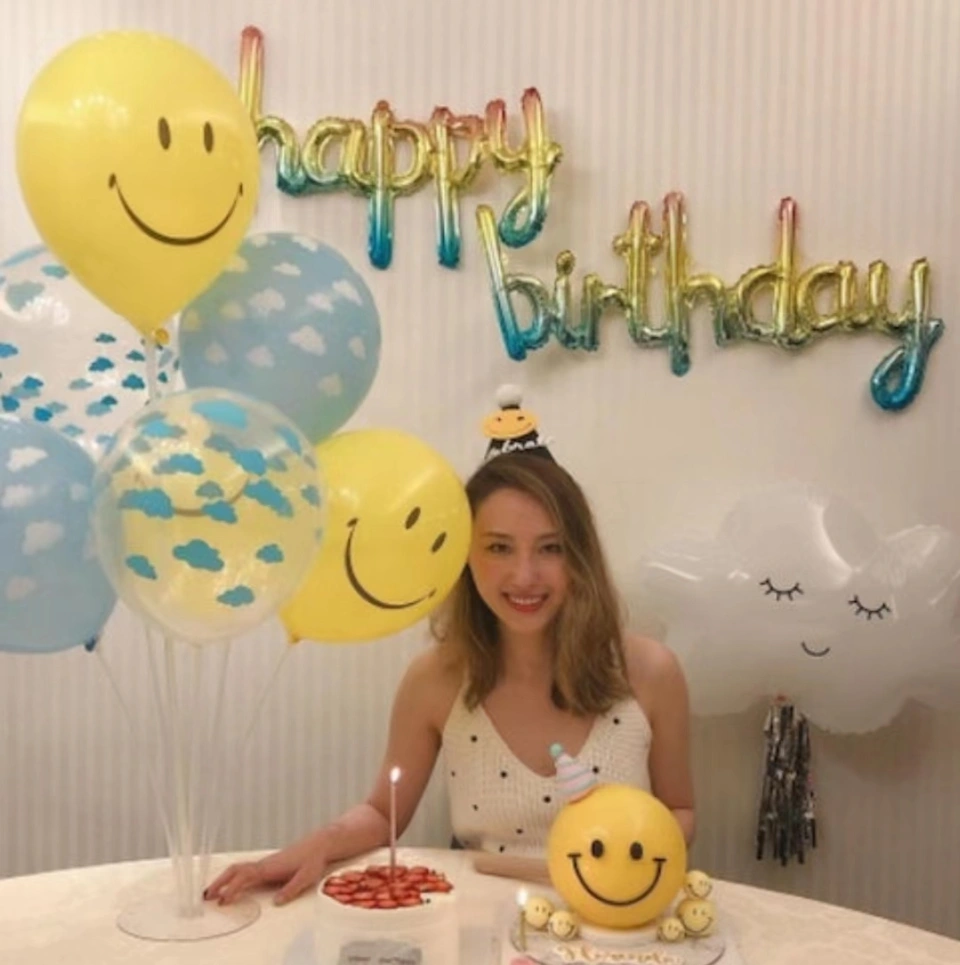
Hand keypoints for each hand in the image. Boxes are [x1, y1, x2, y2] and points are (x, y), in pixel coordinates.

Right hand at [204, 845, 328, 905]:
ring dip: (223, 880)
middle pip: (235, 871)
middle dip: (220, 882)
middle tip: (206, 897)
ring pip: (238, 870)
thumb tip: (276, 903)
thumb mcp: (306, 876)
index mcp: (270, 867)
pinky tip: (230, 887)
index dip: (233, 888)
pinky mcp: (267, 866)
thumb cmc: (313, 859)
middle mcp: (263, 865)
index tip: (223, 900)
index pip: (246, 877)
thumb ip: (291, 889)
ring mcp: (264, 864)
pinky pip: (245, 871)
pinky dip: (232, 878)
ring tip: (211, 894)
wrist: (319, 844)